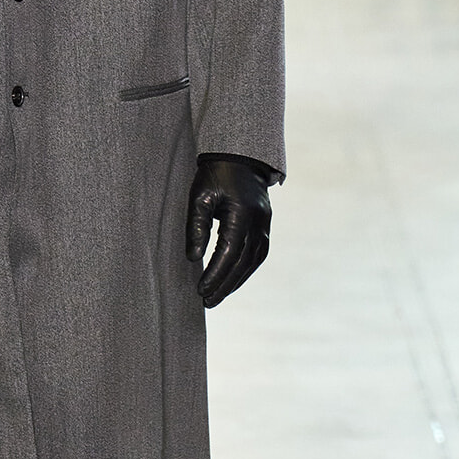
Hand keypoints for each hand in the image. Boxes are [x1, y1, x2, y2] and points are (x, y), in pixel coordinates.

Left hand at [185, 156, 271, 308]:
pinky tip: (232, 280)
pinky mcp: (265, 226)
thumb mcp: (199, 196)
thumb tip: (193, 258)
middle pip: (243, 263)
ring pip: (253, 262)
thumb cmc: (214, 175)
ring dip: (236, 282)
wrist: (239, 157)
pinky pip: (258, 255)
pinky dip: (245, 271)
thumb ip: (196, 226)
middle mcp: (259, 222)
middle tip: (207, 302)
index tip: (200, 290)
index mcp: (242, 214)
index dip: (215, 274)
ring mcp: (265, 225)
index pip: (229, 252)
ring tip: (217, 296)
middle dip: (224, 285)